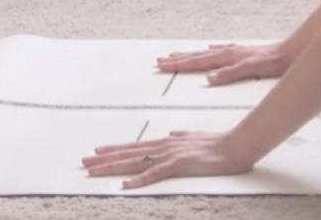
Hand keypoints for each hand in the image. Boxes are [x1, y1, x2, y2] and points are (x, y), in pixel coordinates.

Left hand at [83, 131, 254, 188]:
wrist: (236, 144)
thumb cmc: (219, 143)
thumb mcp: (196, 137)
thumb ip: (182, 136)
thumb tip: (172, 134)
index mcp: (167, 142)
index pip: (134, 147)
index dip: (114, 150)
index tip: (96, 153)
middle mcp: (163, 146)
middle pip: (128, 154)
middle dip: (104, 159)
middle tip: (83, 162)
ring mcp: (170, 155)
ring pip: (134, 162)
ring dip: (112, 167)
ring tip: (93, 171)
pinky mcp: (178, 165)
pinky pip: (154, 174)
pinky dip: (138, 180)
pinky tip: (124, 185)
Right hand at [156, 41, 295, 84]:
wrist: (292, 52)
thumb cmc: (274, 62)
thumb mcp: (252, 69)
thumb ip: (230, 73)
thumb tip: (209, 78)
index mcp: (228, 57)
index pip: (198, 61)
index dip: (179, 64)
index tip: (162, 64)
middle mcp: (229, 52)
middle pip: (198, 56)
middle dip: (179, 59)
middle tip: (160, 60)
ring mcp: (235, 51)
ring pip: (207, 54)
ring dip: (191, 55)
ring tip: (177, 54)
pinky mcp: (243, 53)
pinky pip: (221, 51)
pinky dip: (211, 52)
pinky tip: (210, 49)